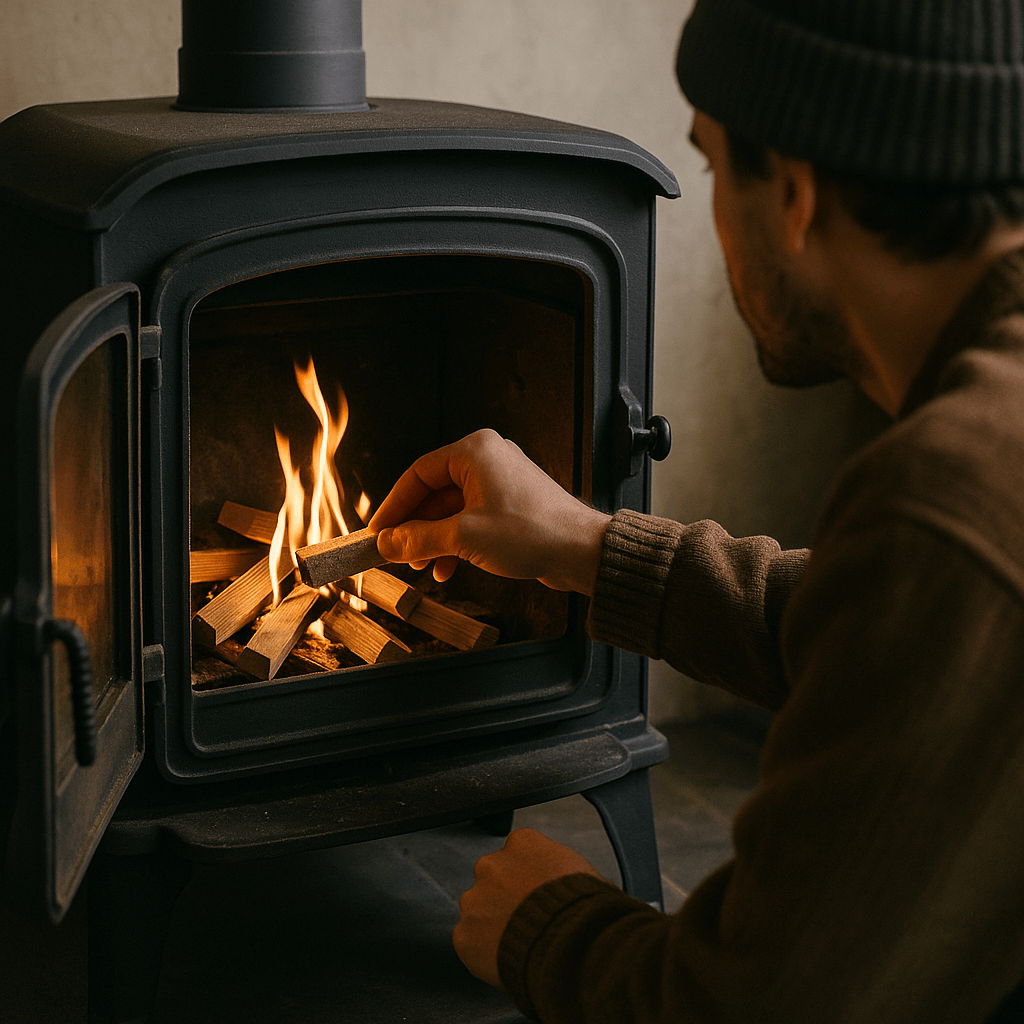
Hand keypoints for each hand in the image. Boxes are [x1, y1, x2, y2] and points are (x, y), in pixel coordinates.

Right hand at [369, 429, 611, 594]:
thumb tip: (386, 543)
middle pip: (434, 492)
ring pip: (451, 510)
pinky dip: (455, 543)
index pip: (418, 473)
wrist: (580, 552)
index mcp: (475, 451)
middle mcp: (487, 460)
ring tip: (420, 567)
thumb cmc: (531, 532)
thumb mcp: (463, 538)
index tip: (377, 531)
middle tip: (395, 553)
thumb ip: (419, 538)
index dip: (394, 504)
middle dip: (414, 527)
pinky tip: (446, 570)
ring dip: (433, 539)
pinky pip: (470, 521)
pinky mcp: (510, 506)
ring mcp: (500, 483)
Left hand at [453, 828, 602, 987]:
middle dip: (505, 898)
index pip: (518, 854)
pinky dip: (483, 953)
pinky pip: (469, 942)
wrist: (570, 943)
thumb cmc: (584, 908)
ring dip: (492, 924)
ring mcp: (474, 899)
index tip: (538, 895)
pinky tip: (507, 959)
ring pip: (478, 911)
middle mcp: (491, 864)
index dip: (529, 878)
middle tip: (527, 921)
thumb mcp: (584, 874)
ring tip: (521, 944)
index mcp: (522, 842)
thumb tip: (579, 884)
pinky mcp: (464, 934)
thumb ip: (565, 871)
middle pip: (493, 879)